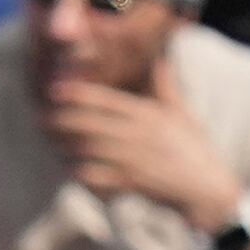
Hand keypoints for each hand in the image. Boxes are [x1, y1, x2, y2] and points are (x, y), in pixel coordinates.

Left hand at [39, 80, 241, 228]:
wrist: (208, 190)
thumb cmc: (195, 150)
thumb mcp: (183, 114)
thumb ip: (166, 87)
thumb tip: (160, 59)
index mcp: (150, 114)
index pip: (109, 101)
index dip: (80, 94)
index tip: (56, 90)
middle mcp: (141, 134)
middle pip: (93, 124)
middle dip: (64, 120)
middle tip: (41, 118)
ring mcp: (136, 159)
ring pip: (91, 150)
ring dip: (68, 146)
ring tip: (51, 142)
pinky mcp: (134, 183)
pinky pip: (99, 176)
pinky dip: (82, 172)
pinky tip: (70, 169)